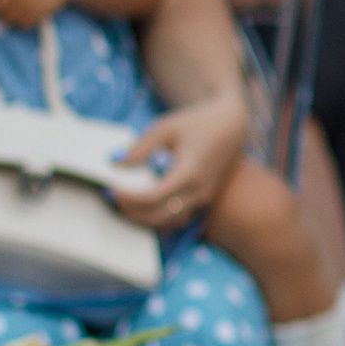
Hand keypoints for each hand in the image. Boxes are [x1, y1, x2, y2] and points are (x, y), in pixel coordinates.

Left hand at [113, 85, 246, 233]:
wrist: (232, 125)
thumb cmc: (198, 123)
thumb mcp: (166, 127)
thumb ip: (140, 147)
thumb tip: (117, 163)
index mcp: (189, 172)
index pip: (153, 197)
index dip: (129, 198)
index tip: (112, 190)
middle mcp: (199, 190)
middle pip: (159, 217)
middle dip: (133, 213)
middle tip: (115, 200)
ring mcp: (204, 198)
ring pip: (171, 223)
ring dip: (147, 218)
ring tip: (128, 204)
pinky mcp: (205, 199)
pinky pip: (180, 218)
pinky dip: (161, 217)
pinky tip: (147, 205)